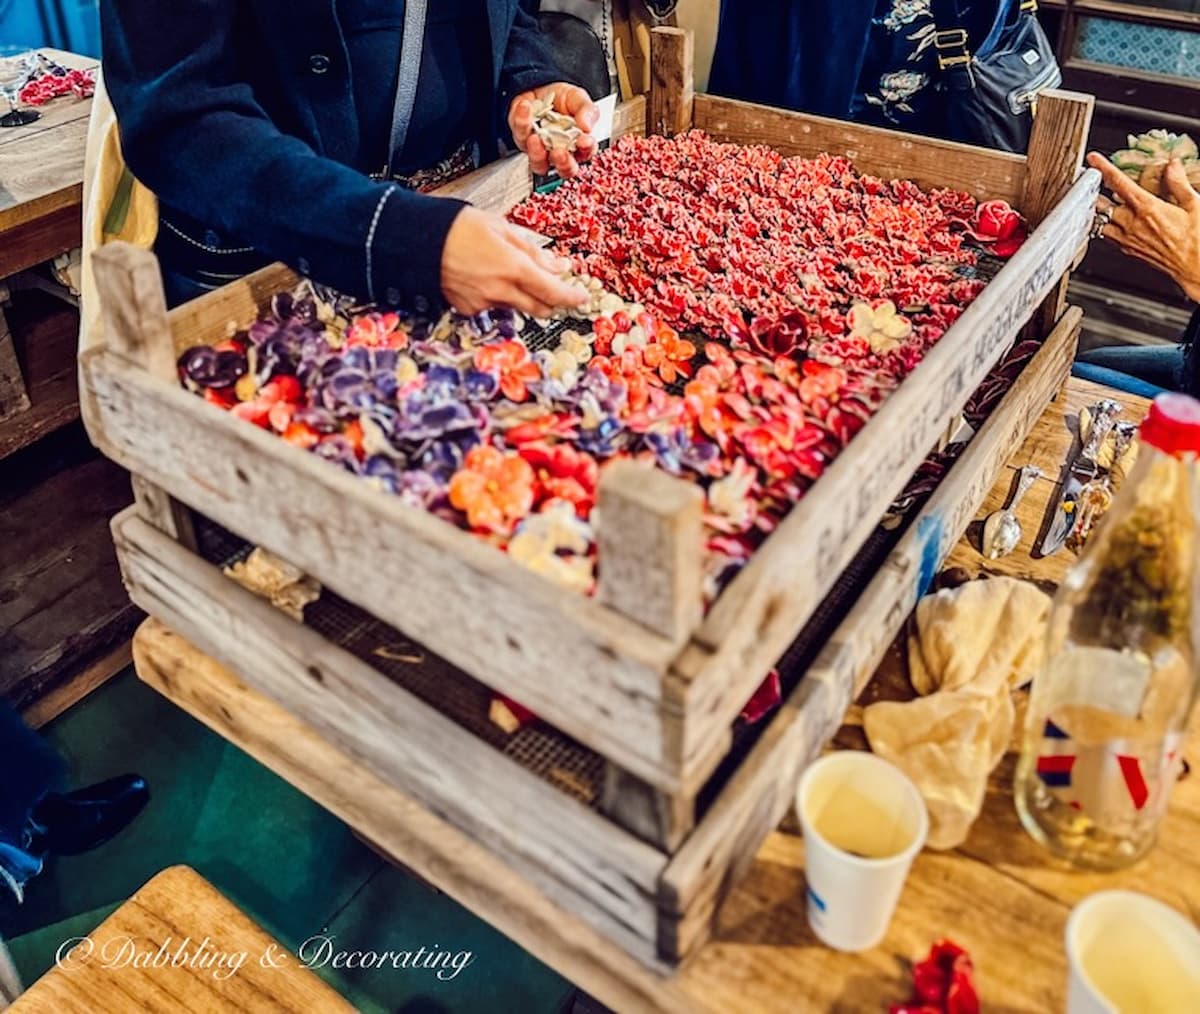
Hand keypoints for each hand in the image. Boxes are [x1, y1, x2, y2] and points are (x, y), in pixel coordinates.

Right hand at [441, 207, 587, 316]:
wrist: (416, 240)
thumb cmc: (457, 227)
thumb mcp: (502, 228)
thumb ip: (533, 251)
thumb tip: (559, 265)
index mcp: (513, 268)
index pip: (554, 292)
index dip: (571, 297)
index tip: (581, 297)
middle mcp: (500, 291)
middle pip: (540, 308)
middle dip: (552, 301)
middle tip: (556, 289)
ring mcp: (483, 303)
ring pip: (517, 307)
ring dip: (523, 296)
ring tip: (510, 272)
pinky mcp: (468, 309)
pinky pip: (493, 306)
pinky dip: (499, 296)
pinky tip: (486, 277)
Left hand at [508, 83, 597, 178]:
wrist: (539, 87)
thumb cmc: (562, 98)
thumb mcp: (579, 98)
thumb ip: (587, 111)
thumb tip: (587, 127)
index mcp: (578, 143)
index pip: (586, 153)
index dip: (586, 150)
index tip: (585, 141)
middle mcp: (560, 151)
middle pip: (564, 170)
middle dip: (563, 163)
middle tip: (559, 152)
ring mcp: (541, 150)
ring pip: (539, 164)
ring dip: (537, 154)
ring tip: (535, 137)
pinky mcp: (523, 140)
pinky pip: (521, 137)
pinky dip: (522, 122)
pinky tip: (526, 108)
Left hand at [1087, 151, 1199, 301]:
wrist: (1195, 267)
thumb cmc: (1198, 239)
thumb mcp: (1194, 204)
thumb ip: (1178, 182)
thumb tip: (1172, 165)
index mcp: (1147, 208)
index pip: (1119, 183)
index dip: (1103, 169)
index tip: (1093, 160)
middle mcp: (1132, 224)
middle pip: (1101, 204)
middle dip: (1092, 191)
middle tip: (1087, 180)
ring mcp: (1127, 239)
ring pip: (1100, 221)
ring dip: (1095, 210)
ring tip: (1092, 199)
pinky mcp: (1128, 251)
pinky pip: (1107, 237)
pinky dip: (1103, 227)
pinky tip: (1107, 222)